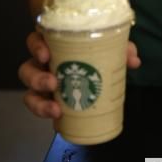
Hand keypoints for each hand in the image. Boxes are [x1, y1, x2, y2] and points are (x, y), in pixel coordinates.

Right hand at [18, 31, 140, 118]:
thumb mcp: (108, 46)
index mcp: (53, 44)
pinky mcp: (47, 101)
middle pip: (27, 69)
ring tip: (55, 109)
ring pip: (29, 93)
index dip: (36, 47)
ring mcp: (43, 84)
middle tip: (52, 84)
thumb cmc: (95, 51)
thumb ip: (122, 48)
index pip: (35, 40)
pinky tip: (58, 121)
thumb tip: (134, 60)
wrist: (95, 68)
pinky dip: (46, 114)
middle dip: (36, 78)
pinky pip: (40, 108)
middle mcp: (43, 64)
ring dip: (39, 103)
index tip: (45, 54)